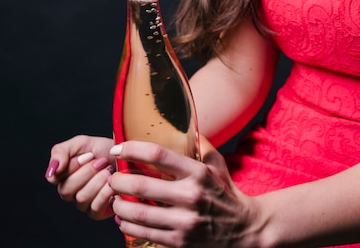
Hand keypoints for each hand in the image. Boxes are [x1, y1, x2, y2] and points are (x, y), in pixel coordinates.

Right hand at [45, 135, 115, 219]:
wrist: (125, 157)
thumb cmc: (102, 150)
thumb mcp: (80, 143)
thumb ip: (60, 152)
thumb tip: (51, 172)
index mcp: (63, 175)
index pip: (55, 177)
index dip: (74, 165)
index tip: (89, 154)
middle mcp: (70, 192)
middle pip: (67, 190)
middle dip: (88, 172)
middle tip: (101, 161)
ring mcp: (82, 204)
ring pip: (81, 198)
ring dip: (99, 180)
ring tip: (109, 169)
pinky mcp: (96, 213)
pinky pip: (95, 207)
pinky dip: (106, 191)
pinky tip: (112, 182)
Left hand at [108, 136, 262, 246]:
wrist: (247, 231)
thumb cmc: (226, 192)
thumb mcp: (217, 164)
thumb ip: (199, 143)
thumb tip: (180, 124)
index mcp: (198, 172)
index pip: (158, 155)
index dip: (132, 149)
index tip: (117, 148)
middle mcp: (191, 196)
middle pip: (142, 185)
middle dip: (118, 180)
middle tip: (112, 176)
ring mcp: (185, 222)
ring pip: (139, 212)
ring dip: (119, 205)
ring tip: (115, 198)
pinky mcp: (181, 243)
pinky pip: (145, 233)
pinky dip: (128, 226)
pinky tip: (123, 219)